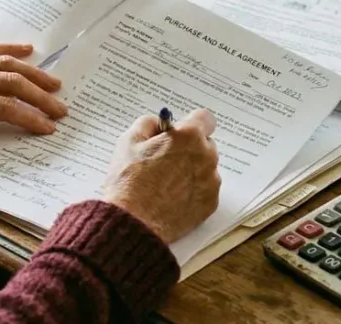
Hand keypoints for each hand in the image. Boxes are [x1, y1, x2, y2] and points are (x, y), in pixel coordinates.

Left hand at [0, 43, 66, 159]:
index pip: (4, 109)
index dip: (29, 118)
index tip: (48, 127)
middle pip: (13, 84)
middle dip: (40, 97)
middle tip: (61, 110)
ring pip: (7, 65)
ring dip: (33, 74)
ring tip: (55, 84)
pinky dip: (10, 48)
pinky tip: (28, 49)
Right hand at [101, 109, 220, 243]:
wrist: (134, 222)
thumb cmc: (129, 181)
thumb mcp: (129, 141)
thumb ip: (148, 123)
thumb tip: (159, 125)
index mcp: (188, 137)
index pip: (205, 118)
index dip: (190, 123)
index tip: (180, 131)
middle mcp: (206, 157)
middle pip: (205, 144)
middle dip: (189, 148)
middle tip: (165, 159)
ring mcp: (210, 182)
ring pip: (205, 168)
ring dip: (192, 170)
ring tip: (166, 183)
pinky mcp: (210, 204)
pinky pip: (205, 190)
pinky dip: (193, 191)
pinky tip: (172, 197)